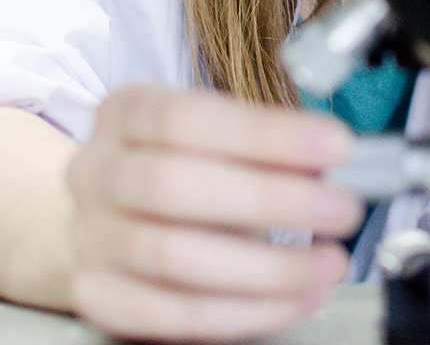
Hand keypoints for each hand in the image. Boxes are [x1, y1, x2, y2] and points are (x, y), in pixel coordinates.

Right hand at [66, 84, 361, 341]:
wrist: (114, 214)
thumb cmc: (182, 166)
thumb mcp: (216, 136)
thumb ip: (264, 147)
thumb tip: (332, 164)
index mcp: (123, 113)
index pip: (184, 118)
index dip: (263, 134)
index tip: (334, 146)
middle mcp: (95, 173)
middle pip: (170, 186)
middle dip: (270, 200)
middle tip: (340, 209)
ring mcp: (90, 238)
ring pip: (173, 258)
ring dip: (266, 268)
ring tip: (327, 263)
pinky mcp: (99, 295)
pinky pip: (173, 315)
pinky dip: (244, 311)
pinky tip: (294, 299)